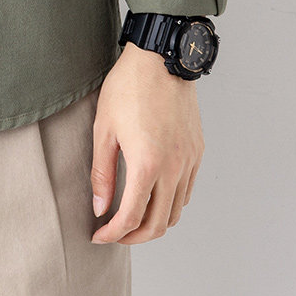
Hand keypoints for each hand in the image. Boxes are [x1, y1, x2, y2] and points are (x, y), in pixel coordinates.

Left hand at [90, 41, 203, 244]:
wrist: (160, 59)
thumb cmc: (127, 88)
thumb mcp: (104, 128)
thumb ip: (102, 172)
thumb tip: (100, 208)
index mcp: (147, 164)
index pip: (131, 217)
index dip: (112, 233)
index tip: (98, 235)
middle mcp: (173, 168)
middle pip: (158, 224)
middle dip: (133, 237)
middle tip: (113, 233)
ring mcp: (189, 161)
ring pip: (176, 212)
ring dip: (154, 223)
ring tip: (132, 217)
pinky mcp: (197, 152)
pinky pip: (186, 191)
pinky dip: (169, 203)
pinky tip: (152, 195)